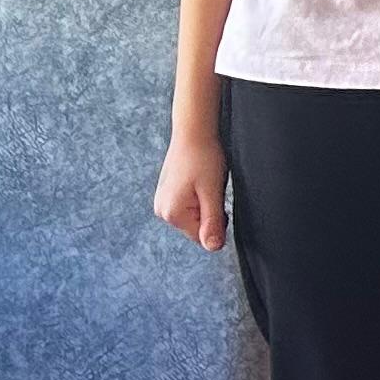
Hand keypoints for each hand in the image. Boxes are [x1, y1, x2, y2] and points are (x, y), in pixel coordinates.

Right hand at [152, 135, 227, 250]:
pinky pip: (188, 206)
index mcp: (172, 214)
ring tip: (204, 183)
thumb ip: (212, 221)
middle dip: (209, 212)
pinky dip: (198, 197)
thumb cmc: (204, 158)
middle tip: (211, 189)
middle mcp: (162, 211)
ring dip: (204, 204)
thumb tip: (213, 248)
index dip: (217, 222)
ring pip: (193, 216)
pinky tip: (199, 181)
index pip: (202, 237)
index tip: (217, 199)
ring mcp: (162, 202)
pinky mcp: (166, 194)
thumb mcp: (212, 192)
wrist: (193, 132)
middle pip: (196, 228)